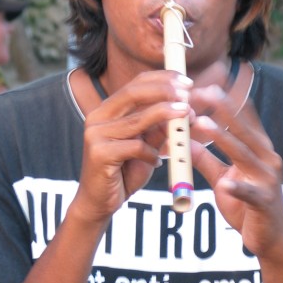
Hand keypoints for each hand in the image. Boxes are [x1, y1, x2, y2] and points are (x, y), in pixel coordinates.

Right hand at [72, 71, 193, 225]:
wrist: (98, 204)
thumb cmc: (124, 172)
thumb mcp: (146, 146)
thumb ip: (159, 128)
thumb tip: (184, 108)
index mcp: (107, 110)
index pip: (135, 84)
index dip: (162, 78)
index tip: (185, 81)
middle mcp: (98, 117)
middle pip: (134, 93)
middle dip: (164, 89)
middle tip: (187, 92)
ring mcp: (95, 134)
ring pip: (138, 119)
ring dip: (167, 114)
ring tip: (187, 113)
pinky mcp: (99, 153)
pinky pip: (135, 147)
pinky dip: (152, 152)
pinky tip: (157, 162)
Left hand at [192, 100, 282, 262]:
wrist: (273, 242)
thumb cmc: (248, 206)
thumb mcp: (223, 178)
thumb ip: (206, 160)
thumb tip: (185, 141)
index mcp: (259, 149)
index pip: (242, 118)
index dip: (225, 100)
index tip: (205, 84)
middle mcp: (267, 158)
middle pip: (242, 128)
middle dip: (222, 108)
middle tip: (202, 91)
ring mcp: (267, 179)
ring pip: (243, 154)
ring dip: (223, 138)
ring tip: (203, 124)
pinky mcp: (265, 202)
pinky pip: (250, 193)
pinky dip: (237, 188)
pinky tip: (225, 185)